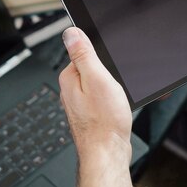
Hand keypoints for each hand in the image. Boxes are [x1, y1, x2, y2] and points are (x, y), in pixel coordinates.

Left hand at [59, 27, 133, 186]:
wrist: (107, 154)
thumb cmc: (104, 122)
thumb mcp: (97, 79)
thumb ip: (83, 54)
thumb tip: (71, 32)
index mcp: (69, 77)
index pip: (83, 52)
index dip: (101, 56)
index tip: (111, 66)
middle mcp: (71, 90)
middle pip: (92, 68)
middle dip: (108, 73)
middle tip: (115, 86)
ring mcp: (80, 103)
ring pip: (99, 84)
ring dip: (112, 87)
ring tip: (117, 100)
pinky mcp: (90, 113)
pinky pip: (102, 98)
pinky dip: (112, 99)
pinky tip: (117, 109)